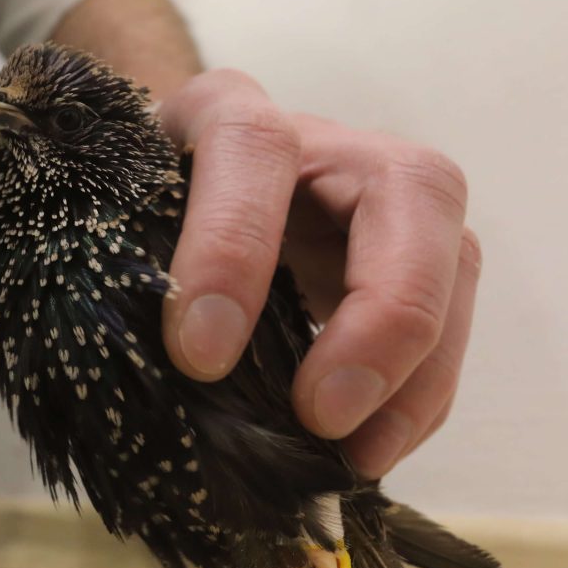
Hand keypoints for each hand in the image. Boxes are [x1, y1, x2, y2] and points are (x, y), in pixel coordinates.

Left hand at [155, 69, 478, 478]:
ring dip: (416, 373)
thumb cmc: (133, 215)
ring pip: (455, 259)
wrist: (169, 197)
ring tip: (357, 457)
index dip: (233, 245)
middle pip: (409, 186)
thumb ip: (122, 276)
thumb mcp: (112, 227)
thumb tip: (151, 391)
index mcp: (227, 110)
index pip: (251, 145)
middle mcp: (327, 142)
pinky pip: (450, 327)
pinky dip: (418, 399)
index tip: (199, 354)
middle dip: (381, 312)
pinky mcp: (418, 263)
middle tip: (322, 414)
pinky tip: (369, 452)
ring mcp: (387, 200)